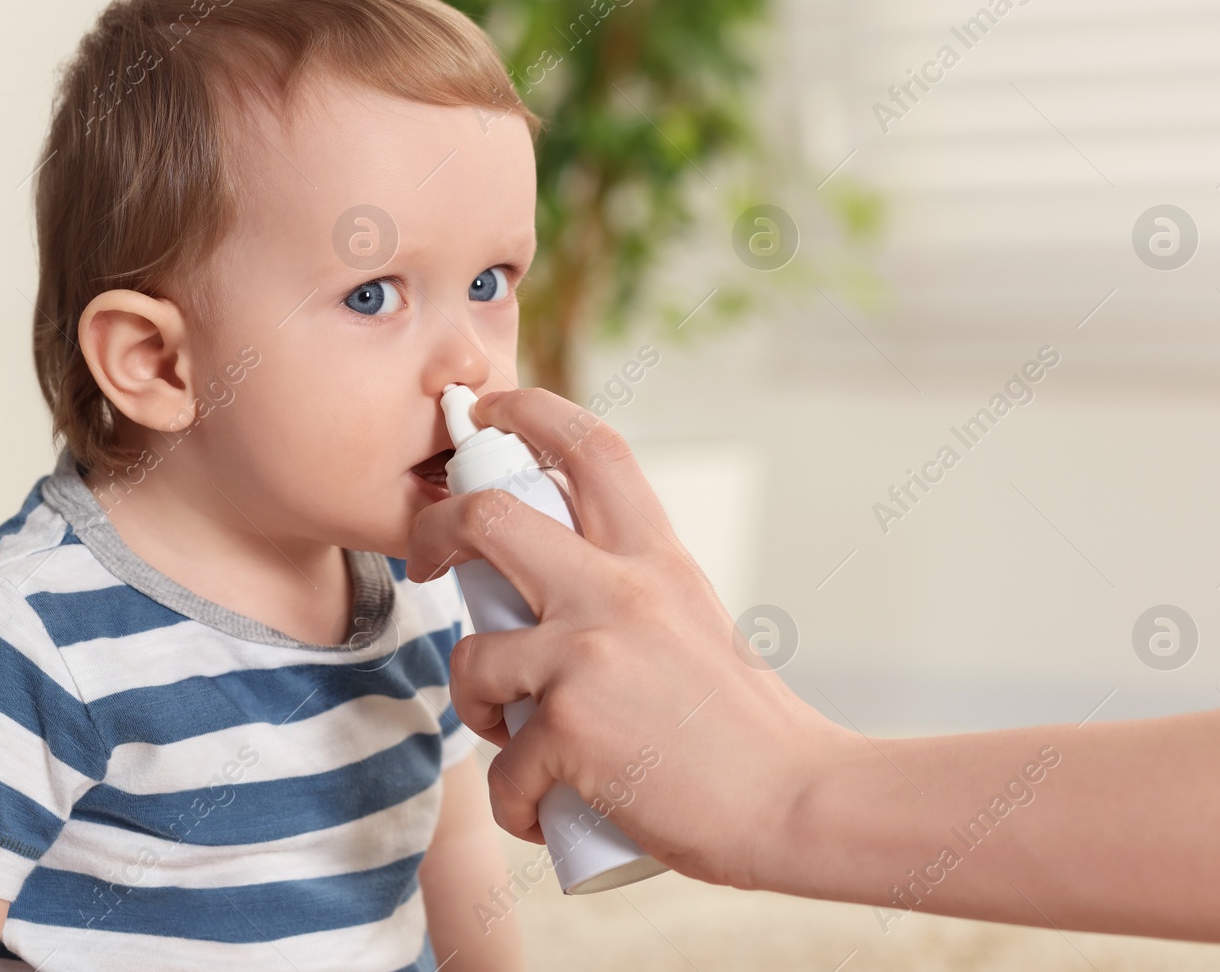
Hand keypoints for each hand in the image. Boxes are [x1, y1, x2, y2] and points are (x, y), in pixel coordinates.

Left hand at [406, 387, 841, 891]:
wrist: (791, 802)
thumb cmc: (741, 724)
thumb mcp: (691, 617)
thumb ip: (627, 588)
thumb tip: (544, 586)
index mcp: (654, 557)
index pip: (590, 444)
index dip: (527, 408)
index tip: (486, 412)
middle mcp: (618, 590)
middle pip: (489, 516)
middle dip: (434, 531)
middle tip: (428, 563)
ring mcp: (588, 656)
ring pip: (471, 659)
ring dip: (475, 706)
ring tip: (512, 739)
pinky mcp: (569, 730)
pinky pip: (501, 768)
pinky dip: (514, 802)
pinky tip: (544, 812)